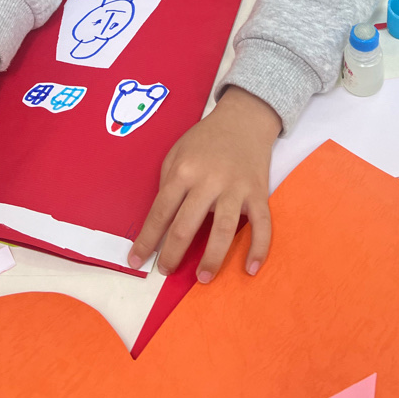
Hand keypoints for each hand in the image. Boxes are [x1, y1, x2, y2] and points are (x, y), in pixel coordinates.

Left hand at [128, 86, 281, 282]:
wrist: (243, 119)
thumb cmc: (205, 139)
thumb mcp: (177, 152)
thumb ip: (168, 183)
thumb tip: (162, 221)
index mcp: (184, 170)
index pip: (161, 212)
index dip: (147, 240)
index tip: (136, 261)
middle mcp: (209, 180)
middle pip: (186, 225)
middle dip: (173, 254)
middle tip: (166, 270)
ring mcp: (236, 188)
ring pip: (223, 229)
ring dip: (212, 258)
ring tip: (202, 278)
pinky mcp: (258, 192)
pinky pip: (262, 224)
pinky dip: (258, 248)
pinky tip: (250, 268)